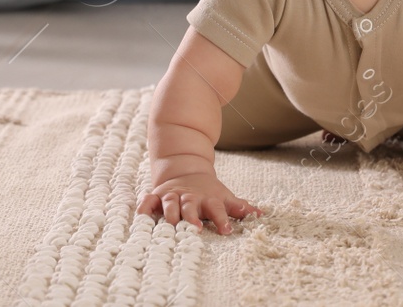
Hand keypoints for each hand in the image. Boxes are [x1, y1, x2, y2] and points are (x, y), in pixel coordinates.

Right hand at [138, 172, 261, 234]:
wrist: (185, 170)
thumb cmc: (208, 192)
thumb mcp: (224, 196)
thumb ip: (240, 207)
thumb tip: (261, 213)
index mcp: (207, 199)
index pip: (217, 209)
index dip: (222, 219)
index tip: (227, 230)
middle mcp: (189, 197)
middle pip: (190, 206)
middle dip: (192, 217)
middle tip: (195, 229)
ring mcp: (172, 196)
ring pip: (170, 204)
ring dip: (170, 214)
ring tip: (170, 225)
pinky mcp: (157, 196)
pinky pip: (148, 201)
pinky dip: (145, 207)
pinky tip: (141, 216)